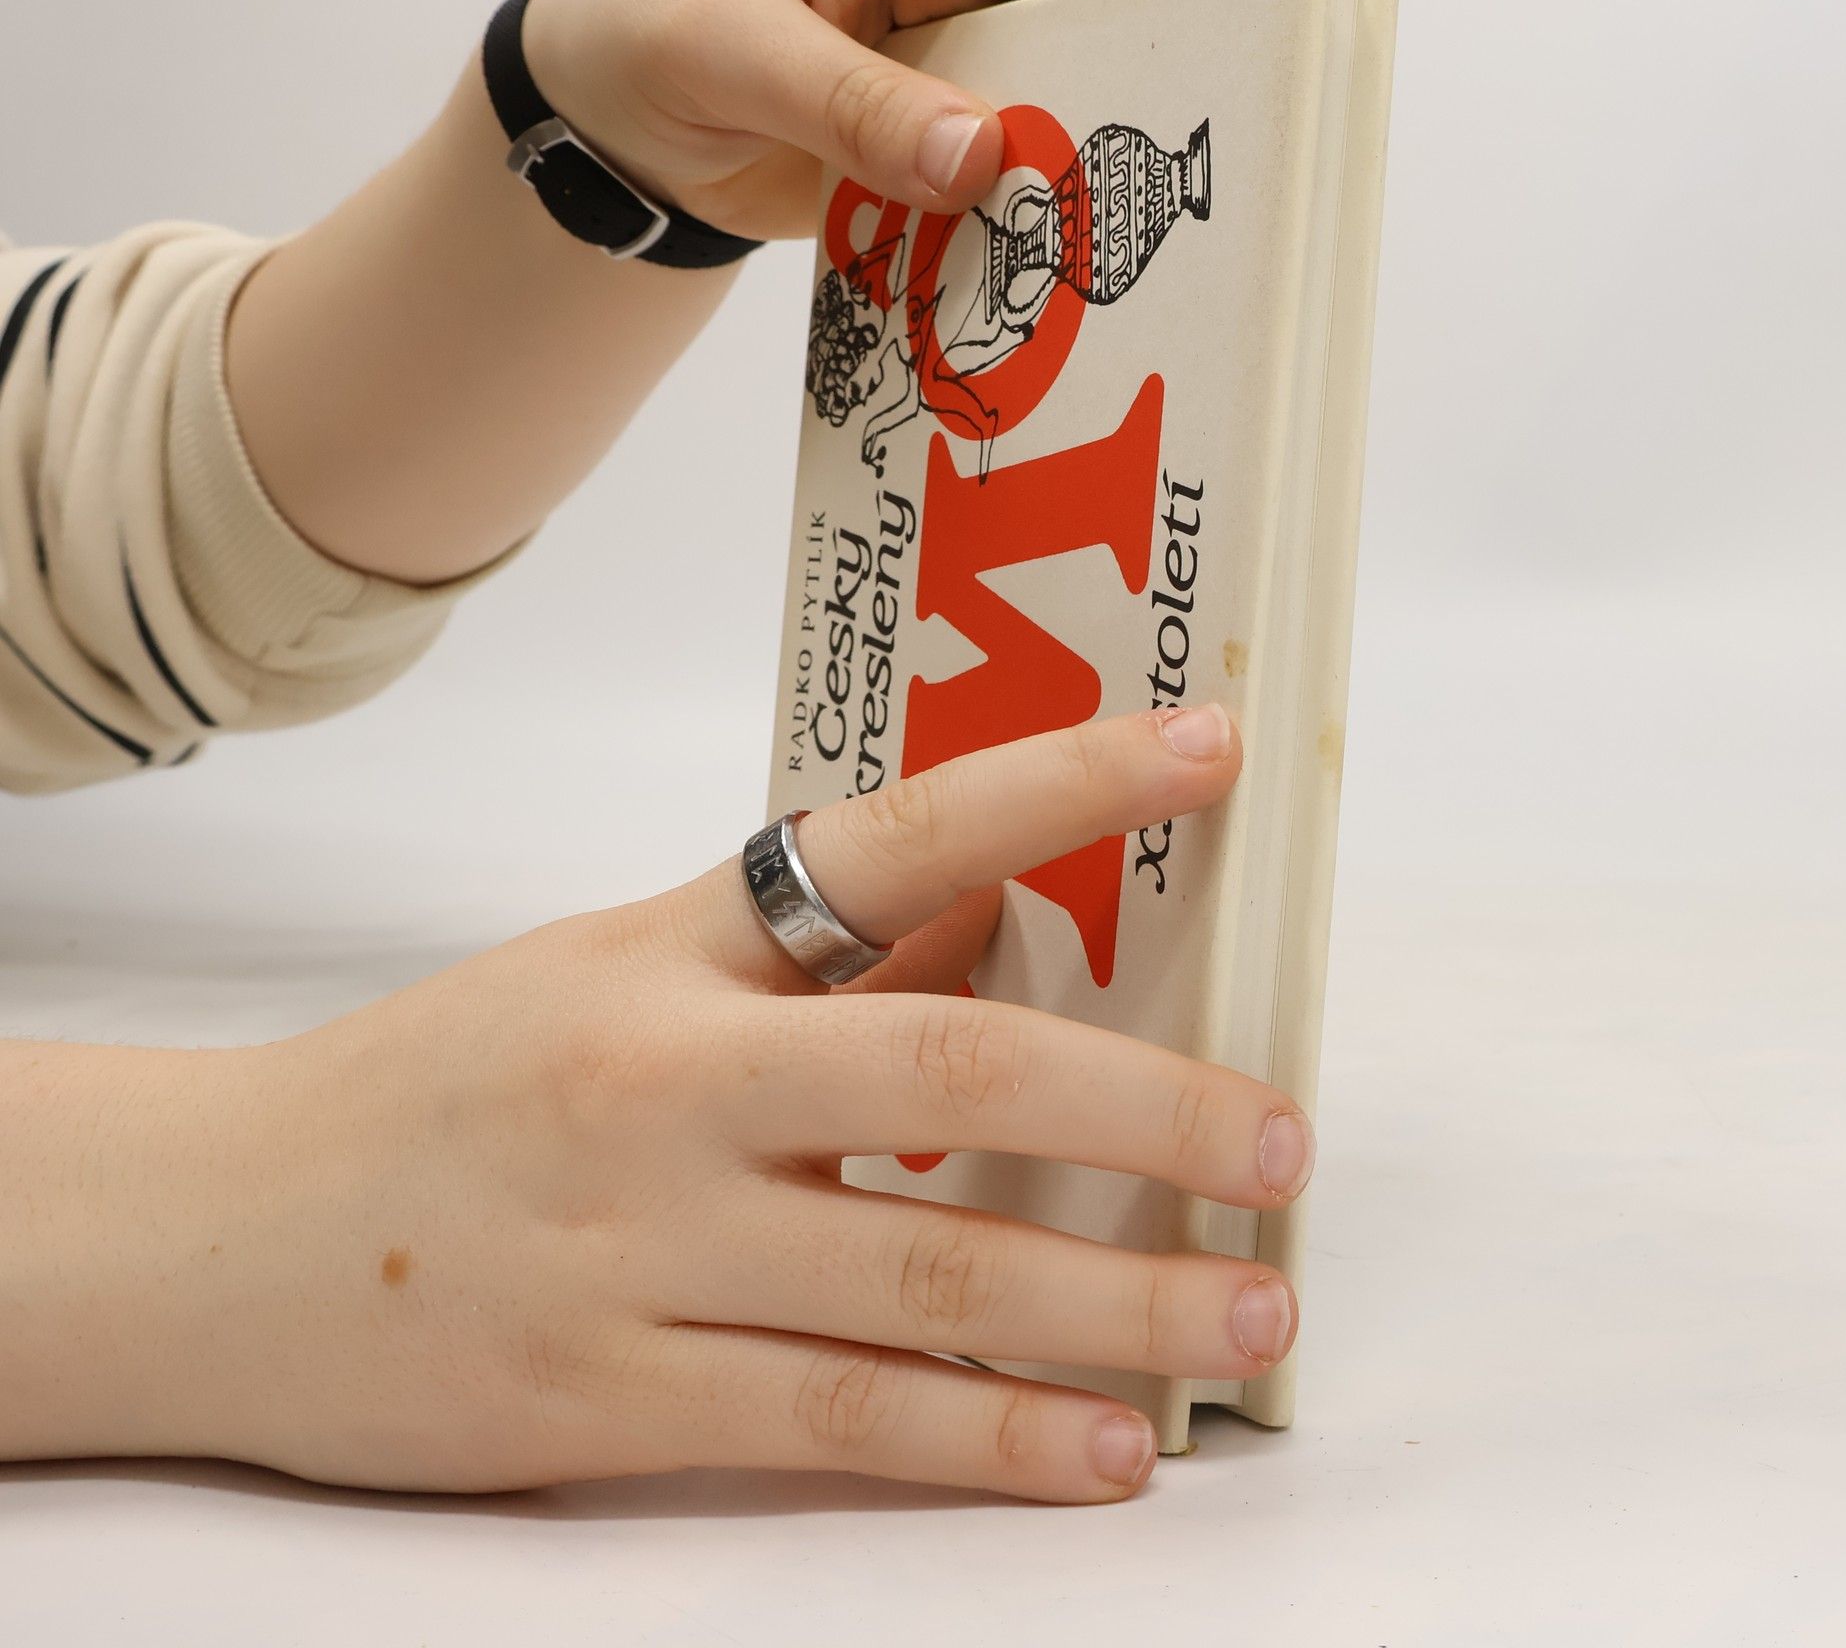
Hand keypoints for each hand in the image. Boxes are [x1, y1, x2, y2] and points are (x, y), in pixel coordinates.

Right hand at [94, 708, 1308, 1502]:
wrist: (215, 1237)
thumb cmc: (436, 1081)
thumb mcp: (611, 969)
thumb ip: (799, 957)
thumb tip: (996, 917)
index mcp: (670, 946)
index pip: (896, 835)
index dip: (1063, 780)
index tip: (1210, 742)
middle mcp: (668, 1081)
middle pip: (953, 1064)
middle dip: (1148, 1103)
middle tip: (1284, 1142)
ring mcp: (643, 1247)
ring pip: (925, 1265)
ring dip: (1115, 1296)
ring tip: (1250, 1311)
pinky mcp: (613, 1398)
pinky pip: (842, 1416)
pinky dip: (992, 1435)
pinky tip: (1108, 1449)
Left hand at [522, 0, 1178, 238]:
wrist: (607, 116)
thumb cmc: (649, 25)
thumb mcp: (726, 51)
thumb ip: (847, 101)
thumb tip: (978, 159)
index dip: (1156, 1)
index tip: (1200, 91)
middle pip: (1096, 44)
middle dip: (1128, 124)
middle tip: (1158, 221)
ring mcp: (959, 84)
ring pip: (1059, 135)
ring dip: (1072, 205)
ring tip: (1109, 282)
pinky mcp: (938, 162)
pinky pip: (1002, 205)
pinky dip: (1014, 253)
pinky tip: (1032, 309)